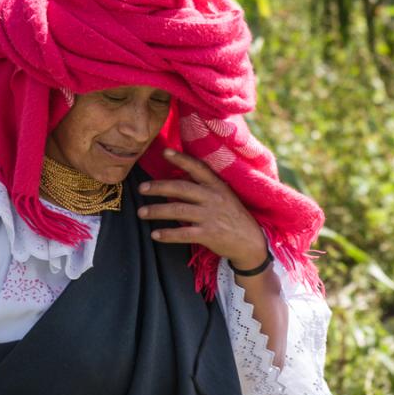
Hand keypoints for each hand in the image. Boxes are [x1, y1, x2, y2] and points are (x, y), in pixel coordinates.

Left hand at [137, 149, 268, 269]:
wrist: (251, 242)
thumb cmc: (233, 217)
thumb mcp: (224, 197)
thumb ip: (203, 189)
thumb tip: (175, 183)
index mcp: (217, 186)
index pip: (198, 168)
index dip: (181, 159)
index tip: (165, 152)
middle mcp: (213, 198)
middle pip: (181, 188)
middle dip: (159, 187)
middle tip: (141, 188)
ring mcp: (211, 216)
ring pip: (178, 210)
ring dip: (157, 211)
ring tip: (141, 212)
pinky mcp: (209, 234)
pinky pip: (183, 233)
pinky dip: (168, 234)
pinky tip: (155, 234)